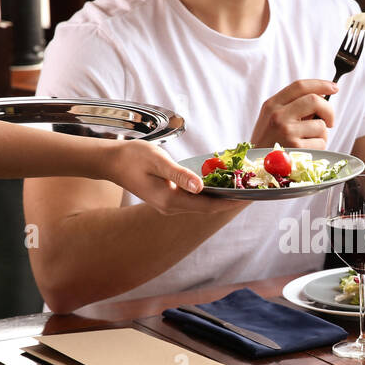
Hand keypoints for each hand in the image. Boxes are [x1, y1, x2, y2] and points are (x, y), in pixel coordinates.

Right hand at [106, 141, 244, 214]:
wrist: (112, 162)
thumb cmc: (133, 157)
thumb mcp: (158, 161)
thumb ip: (179, 174)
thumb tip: (201, 187)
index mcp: (170, 200)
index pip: (209, 205)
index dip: (231, 201)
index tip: (250, 196)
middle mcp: (171, 207)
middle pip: (208, 208)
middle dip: (230, 200)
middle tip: (253, 190)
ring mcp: (169, 205)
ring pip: (202, 204)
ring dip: (221, 197)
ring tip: (242, 187)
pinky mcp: (168, 199)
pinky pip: (194, 200)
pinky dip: (209, 193)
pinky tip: (220, 184)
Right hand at [251, 79, 339, 150]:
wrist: (256, 167)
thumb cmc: (268, 143)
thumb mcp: (270, 119)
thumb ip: (291, 106)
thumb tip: (321, 98)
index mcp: (272, 105)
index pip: (300, 86)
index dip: (320, 84)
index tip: (333, 87)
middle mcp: (278, 116)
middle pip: (315, 100)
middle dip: (329, 110)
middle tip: (330, 121)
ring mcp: (287, 131)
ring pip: (321, 125)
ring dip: (322, 135)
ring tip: (308, 142)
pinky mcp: (296, 148)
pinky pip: (321, 143)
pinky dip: (319, 147)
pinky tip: (306, 152)